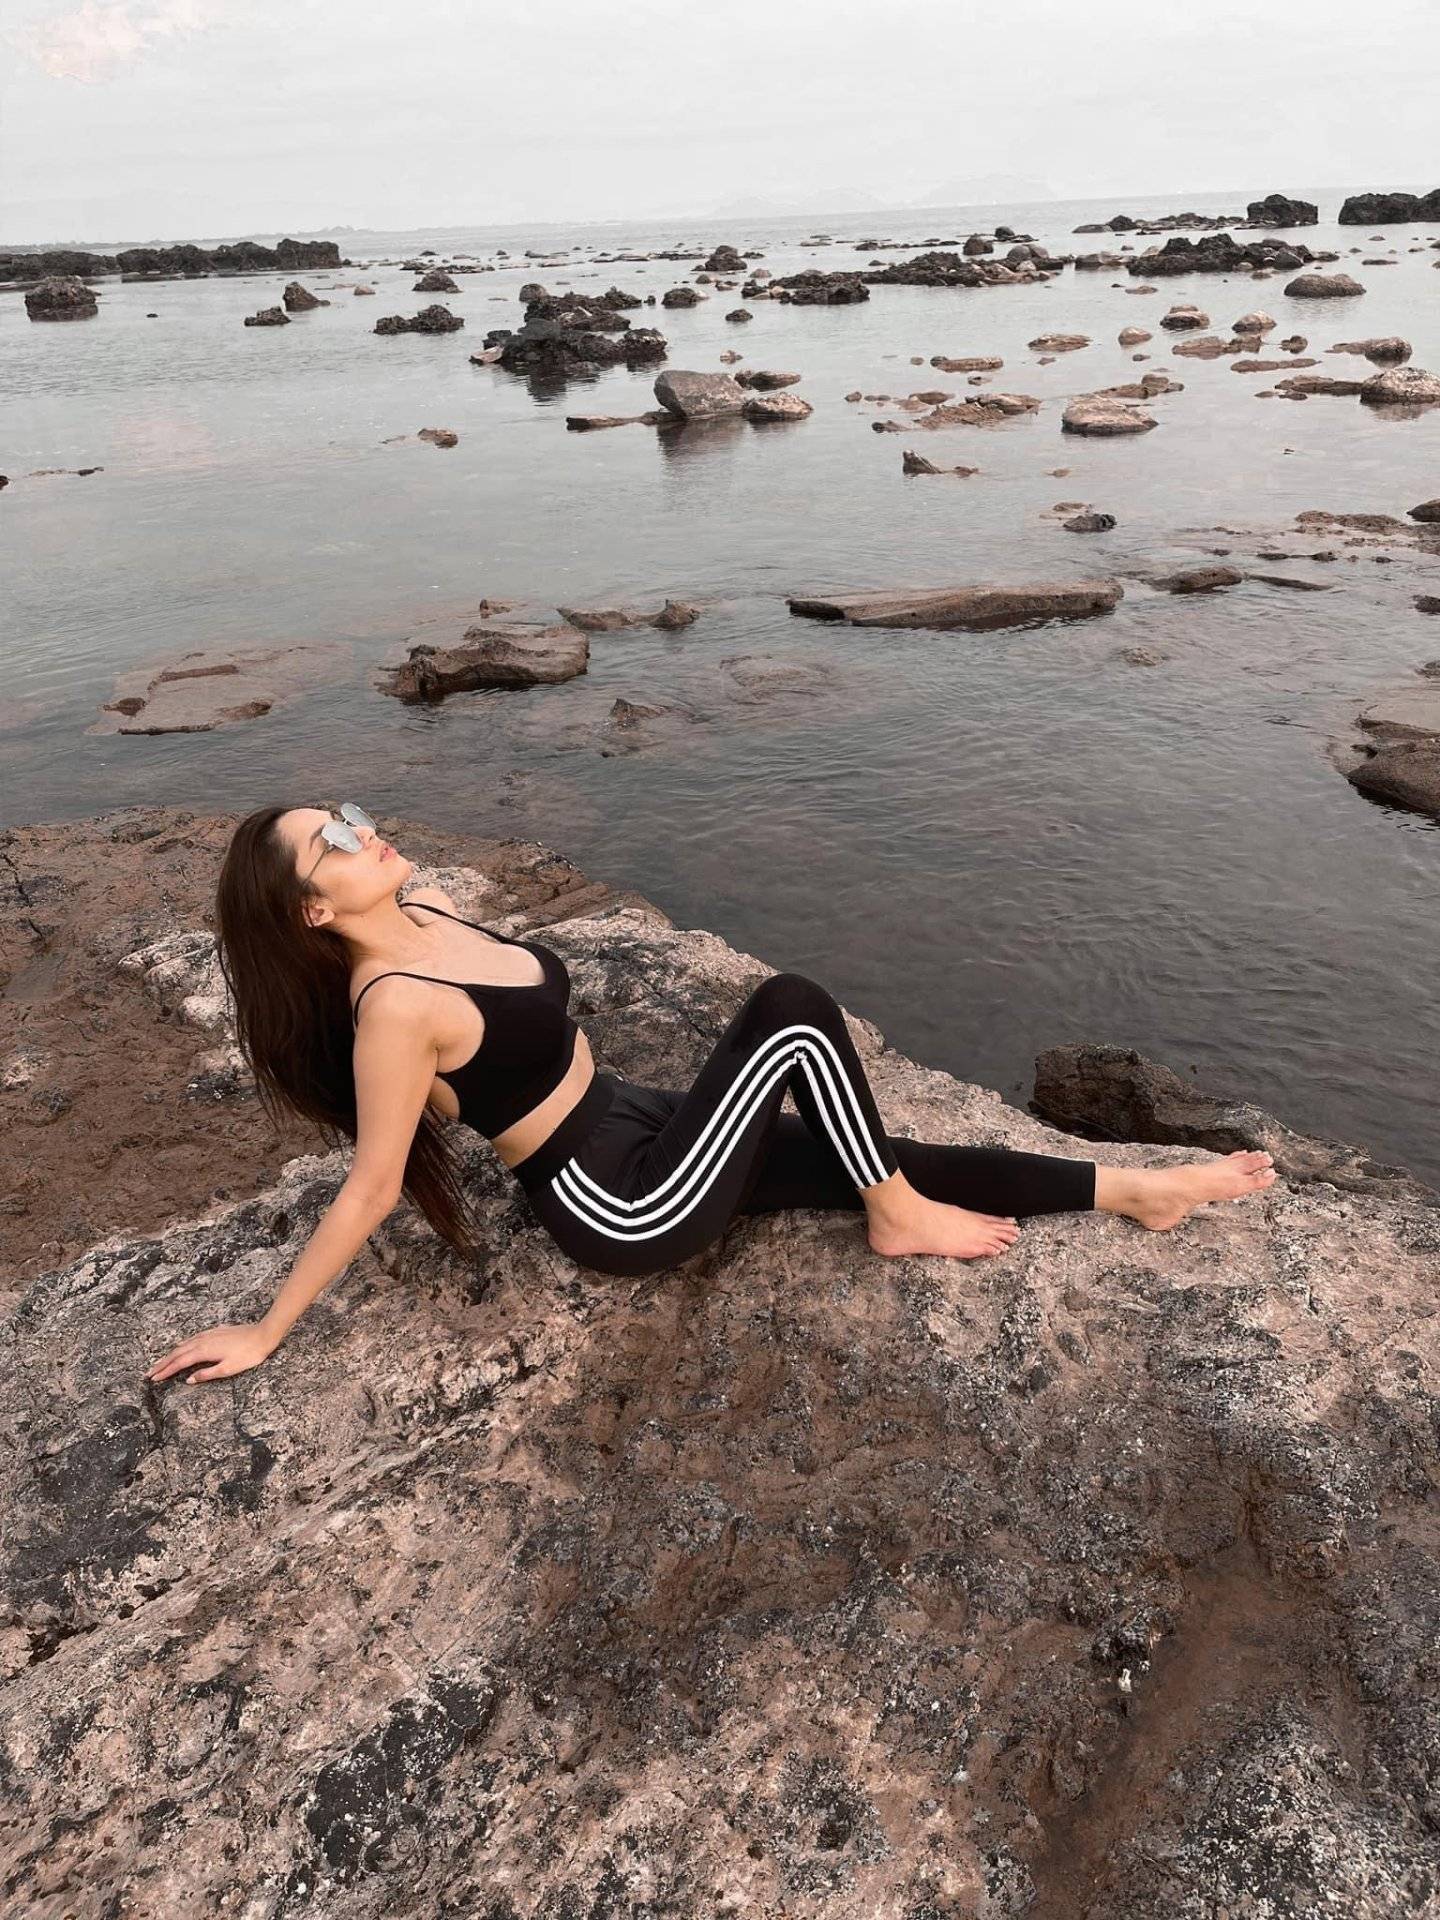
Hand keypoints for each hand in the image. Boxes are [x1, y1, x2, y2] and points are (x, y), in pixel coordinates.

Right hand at [146, 1322, 275, 1384]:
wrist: (263, 1335)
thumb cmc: (248, 1354)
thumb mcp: (228, 1369)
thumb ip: (207, 1374)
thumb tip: (189, 1380)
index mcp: (203, 1351)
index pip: (179, 1363)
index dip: (165, 1371)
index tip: (153, 1378)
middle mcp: (202, 1341)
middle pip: (177, 1353)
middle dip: (162, 1364)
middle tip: (149, 1373)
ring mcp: (208, 1335)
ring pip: (183, 1345)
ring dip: (170, 1355)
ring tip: (160, 1363)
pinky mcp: (214, 1332)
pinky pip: (192, 1339)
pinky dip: (182, 1346)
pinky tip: (181, 1347)